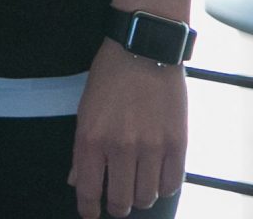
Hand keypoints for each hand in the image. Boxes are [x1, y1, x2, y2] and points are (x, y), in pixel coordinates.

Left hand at [71, 39, 186, 217]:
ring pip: (147, 197)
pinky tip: (156, 177)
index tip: (90, 215)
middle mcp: (120, 148)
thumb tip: (77, 182)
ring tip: (137, 187)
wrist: (143, 52)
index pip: (88, 191)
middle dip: (117, 207)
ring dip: (140, 198)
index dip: (88, 209)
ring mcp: (151, 147)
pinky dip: (163, 187)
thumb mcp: (84, 111)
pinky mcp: (177, 145)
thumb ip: (81, 150)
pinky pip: (172, 184)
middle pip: (121, 201)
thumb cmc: (108, 79)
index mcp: (90, 139)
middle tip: (117, 202)